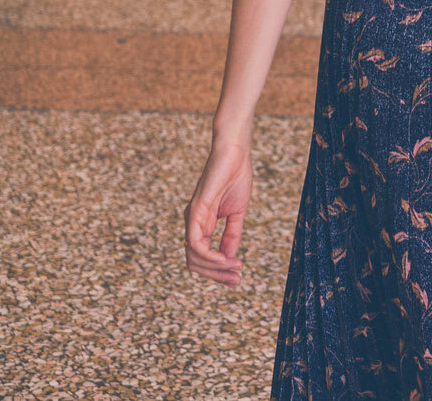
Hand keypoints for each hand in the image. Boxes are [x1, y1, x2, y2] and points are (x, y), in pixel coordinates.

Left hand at [185, 135, 252, 285]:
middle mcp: (193, 224)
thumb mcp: (237, 212)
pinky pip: (196, 243)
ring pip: (193, 258)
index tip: (239, 276)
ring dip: (215, 269)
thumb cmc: (236, 176)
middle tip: (237, 280)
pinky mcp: (195, 211)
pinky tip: (225, 259)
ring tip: (235, 268)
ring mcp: (192, 218)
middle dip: (217, 276)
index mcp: (202, 224)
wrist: (235, 152)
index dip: (219, 271)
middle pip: (195, 263)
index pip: (202, 258)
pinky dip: (209, 256)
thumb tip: (229, 258)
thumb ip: (231, 235)